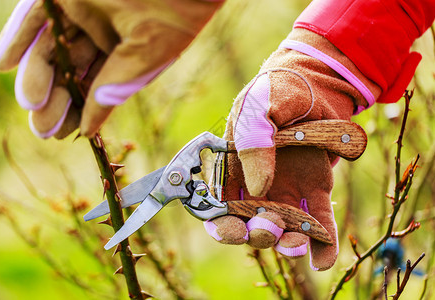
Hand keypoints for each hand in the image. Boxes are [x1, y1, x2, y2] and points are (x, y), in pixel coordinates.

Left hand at [0, 0, 222, 137]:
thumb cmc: (176, 12)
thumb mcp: (146, 56)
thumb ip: (115, 88)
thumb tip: (90, 128)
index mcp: (126, 49)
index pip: (97, 84)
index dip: (80, 109)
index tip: (65, 134)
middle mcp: (102, 31)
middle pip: (70, 70)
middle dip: (56, 99)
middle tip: (43, 127)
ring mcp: (82, 10)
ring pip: (51, 47)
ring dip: (36, 76)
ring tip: (31, 103)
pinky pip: (35, 16)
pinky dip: (18, 39)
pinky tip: (5, 64)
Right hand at [204, 29, 377, 270]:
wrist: (317, 81)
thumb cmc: (278, 90)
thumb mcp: (258, 106)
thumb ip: (252, 140)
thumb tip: (259, 187)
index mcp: (232, 168)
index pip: (218, 206)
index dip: (222, 224)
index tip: (233, 229)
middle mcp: (256, 185)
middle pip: (249, 224)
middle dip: (256, 235)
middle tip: (269, 227)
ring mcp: (286, 190)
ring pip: (282, 228)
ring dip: (287, 243)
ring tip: (298, 242)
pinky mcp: (315, 190)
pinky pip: (317, 222)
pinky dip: (321, 245)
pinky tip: (322, 259)